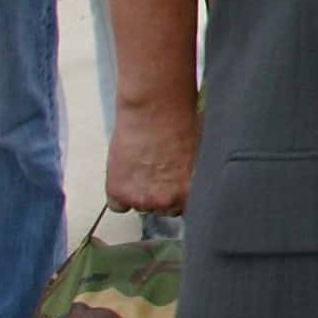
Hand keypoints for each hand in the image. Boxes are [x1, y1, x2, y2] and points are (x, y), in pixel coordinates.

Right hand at [106, 98, 197, 215]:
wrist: (155, 109)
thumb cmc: (182, 123)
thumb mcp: (199, 155)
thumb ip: (194, 177)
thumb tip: (193, 182)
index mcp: (191, 193)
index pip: (187, 208)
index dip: (180, 195)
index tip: (176, 185)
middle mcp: (167, 202)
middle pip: (164, 209)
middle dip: (161, 194)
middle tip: (158, 173)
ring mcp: (141, 199)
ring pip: (140, 206)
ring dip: (140, 192)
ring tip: (143, 166)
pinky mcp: (118, 192)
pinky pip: (117, 206)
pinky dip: (119, 193)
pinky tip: (127, 174)